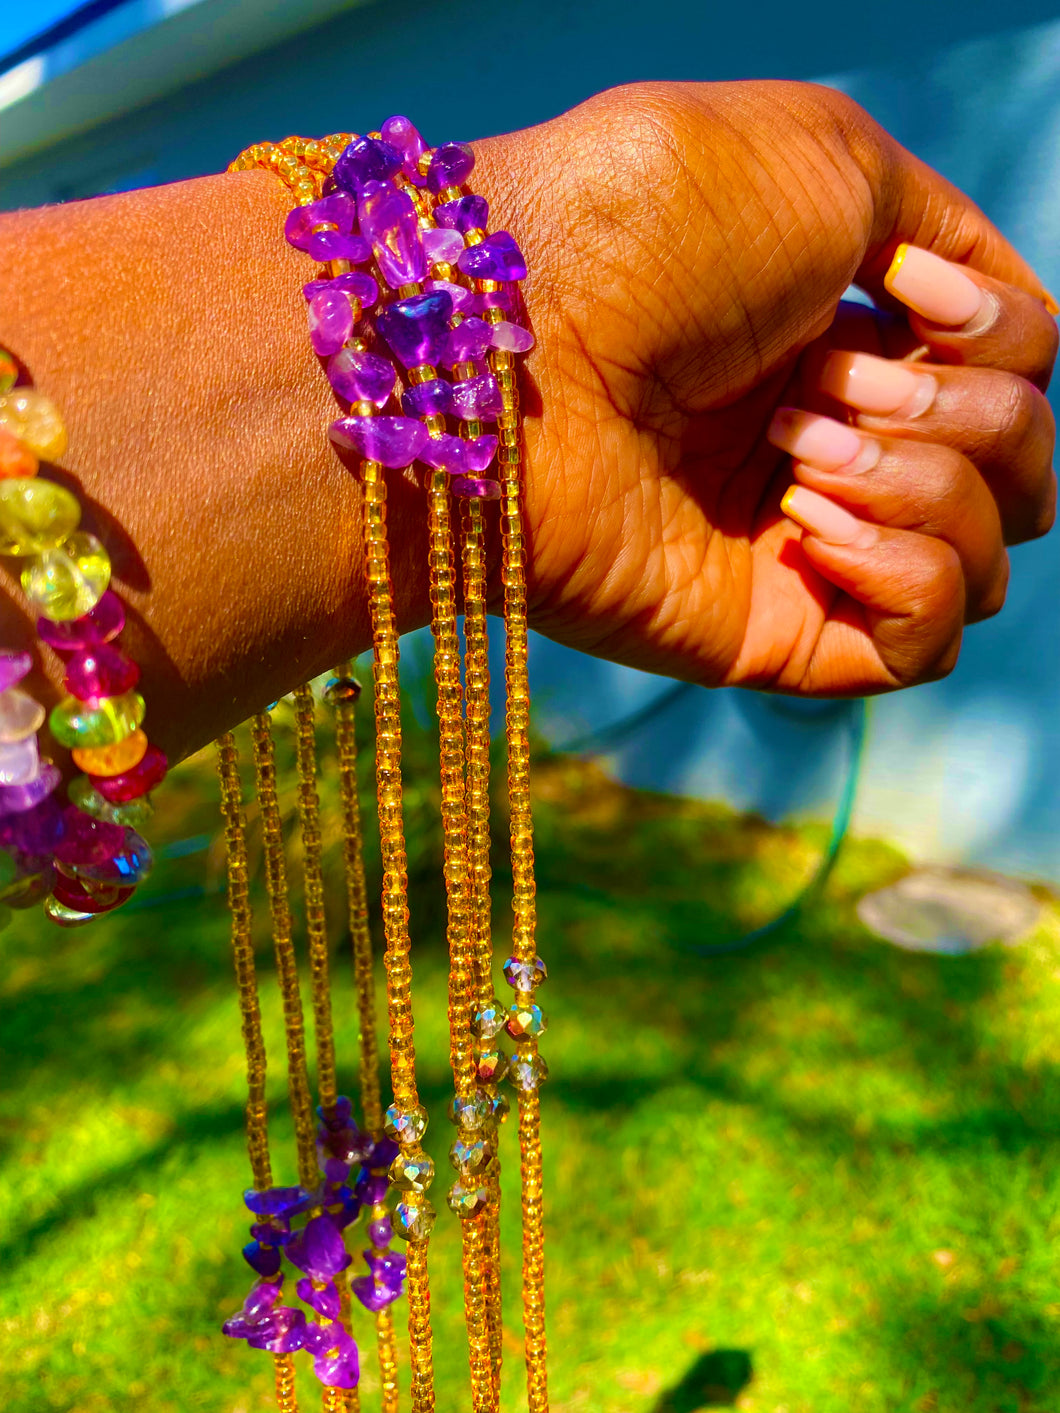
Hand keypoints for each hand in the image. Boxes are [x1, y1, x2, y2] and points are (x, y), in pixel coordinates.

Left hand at [477, 81, 1056, 693]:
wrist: (520, 347)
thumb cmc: (654, 230)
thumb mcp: (829, 161)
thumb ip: (950, 239)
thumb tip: (1009, 330)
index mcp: (846, 339)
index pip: (1017, 377)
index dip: (993, 343)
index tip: (896, 300)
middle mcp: (832, 444)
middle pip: (1020, 468)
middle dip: (952, 410)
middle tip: (816, 384)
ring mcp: (802, 543)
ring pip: (989, 555)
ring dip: (927, 482)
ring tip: (800, 451)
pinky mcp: (773, 633)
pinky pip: (927, 646)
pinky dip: (910, 572)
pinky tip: (814, 523)